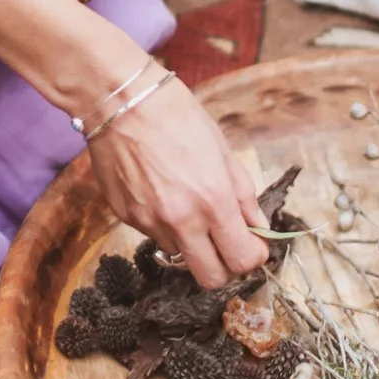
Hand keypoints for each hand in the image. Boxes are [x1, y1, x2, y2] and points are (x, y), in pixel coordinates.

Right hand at [88, 70, 267, 285]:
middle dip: (224, 266)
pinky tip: (160, 192)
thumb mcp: (222, 148)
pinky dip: (163, 224)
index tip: (253, 244)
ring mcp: (149, 222)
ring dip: (191, 242)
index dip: (253, 256)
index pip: (242, 259)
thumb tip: (258, 225)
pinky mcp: (125, 217)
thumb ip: (243, 193)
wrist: (120, 100)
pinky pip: (153, 235)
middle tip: (225, 242)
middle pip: (210, 278)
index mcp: (213, 200)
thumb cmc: (176, 114)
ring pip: (180, 255)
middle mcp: (181, 220)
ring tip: (186, 204)